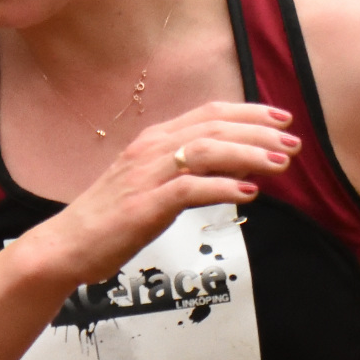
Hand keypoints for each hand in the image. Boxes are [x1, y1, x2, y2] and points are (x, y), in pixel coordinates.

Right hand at [40, 102, 298, 288]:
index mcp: (154, 141)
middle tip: (292, 144)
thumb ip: (194, 173)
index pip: (209, 115)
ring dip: (248, 155)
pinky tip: (248, 193)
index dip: (250, 114)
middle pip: (214, 128)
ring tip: (279, 165)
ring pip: (206, 152)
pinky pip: (190, 189)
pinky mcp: (144, 205)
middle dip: (259, 133)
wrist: (67, 245)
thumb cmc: (111, 220)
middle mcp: (151, 149)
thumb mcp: (155, 188)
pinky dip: (222, 188)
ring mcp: (146, 176)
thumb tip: (239, 167)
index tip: (282, 121)